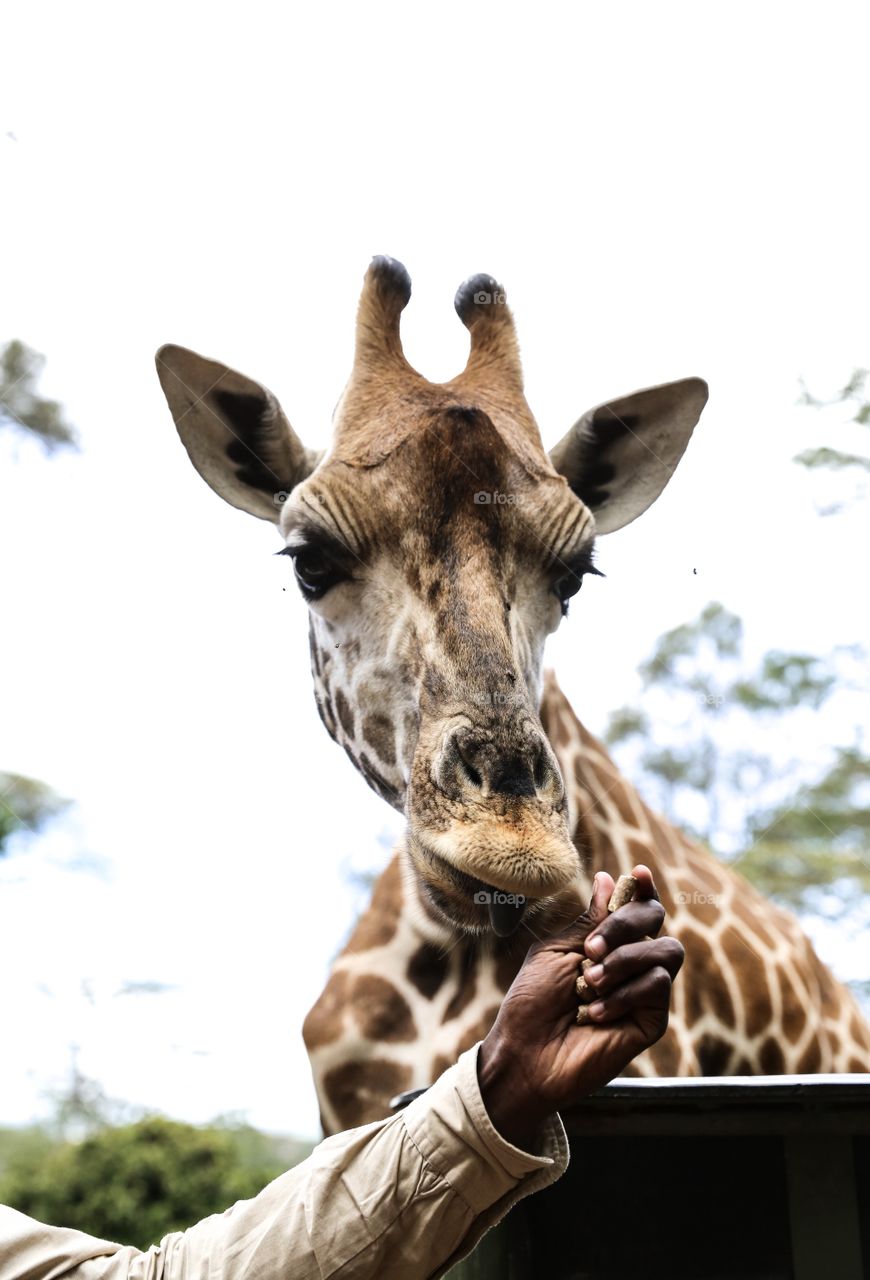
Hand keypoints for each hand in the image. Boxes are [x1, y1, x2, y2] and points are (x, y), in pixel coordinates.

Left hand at [477, 865, 682, 1147]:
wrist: (527, 1054)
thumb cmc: (533, 1002)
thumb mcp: (556, 951)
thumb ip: (589, 922)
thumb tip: (609, 878)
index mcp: (605, 942)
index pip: (636, 907)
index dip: (643, 888)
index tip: (638, 874)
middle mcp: (630, 962)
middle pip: (656, 920)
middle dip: (625, 924)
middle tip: (591, 948)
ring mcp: (644, 991)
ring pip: (666, 951)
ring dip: (625, 960)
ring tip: (589, 983)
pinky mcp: (652, 1020)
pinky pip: (658, 986)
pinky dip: (624, 993)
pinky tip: (596, 1012)